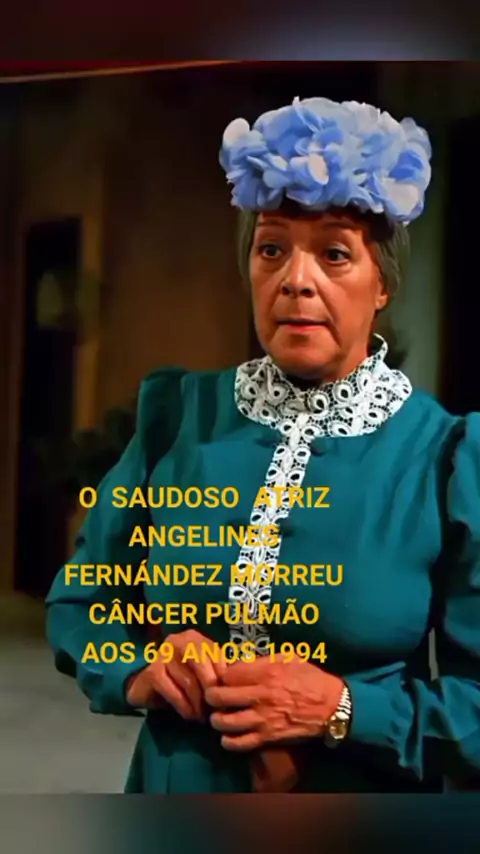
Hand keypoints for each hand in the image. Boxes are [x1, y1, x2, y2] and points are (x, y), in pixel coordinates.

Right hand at [126, 629, 226, 720]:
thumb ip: (218, 673)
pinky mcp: (152, 672)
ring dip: (199, 704)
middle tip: (217, 709)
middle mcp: (178, 641)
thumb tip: (237, 687)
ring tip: (204, 717)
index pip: (216, 655)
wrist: (148, 688)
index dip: (224, 678)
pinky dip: (185, 707)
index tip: (229, 697)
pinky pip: (174, 693)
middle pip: (202, 665)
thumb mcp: (202, 672)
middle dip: (211, 690)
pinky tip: (190, 716)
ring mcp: (163, 654)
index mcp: (194, 638)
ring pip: (189, 682)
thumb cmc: (181, 679)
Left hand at [205, 655, 343, 750]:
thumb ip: (264, 659)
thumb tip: (242, 661)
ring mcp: (263, 718)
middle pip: (219, 696)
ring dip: (217, 720)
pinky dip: (229, 741)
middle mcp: (260, 695)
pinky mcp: (268, 736)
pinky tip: (227, 737)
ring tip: (217, 717)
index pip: (228, 674)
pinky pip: (240, 743)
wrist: (331, 706)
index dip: (222, 675)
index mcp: (265, 672)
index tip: (224, 678)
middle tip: (213, 697)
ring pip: (224, 722)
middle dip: (212, 696)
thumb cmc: (310, 678)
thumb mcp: (289, 658)